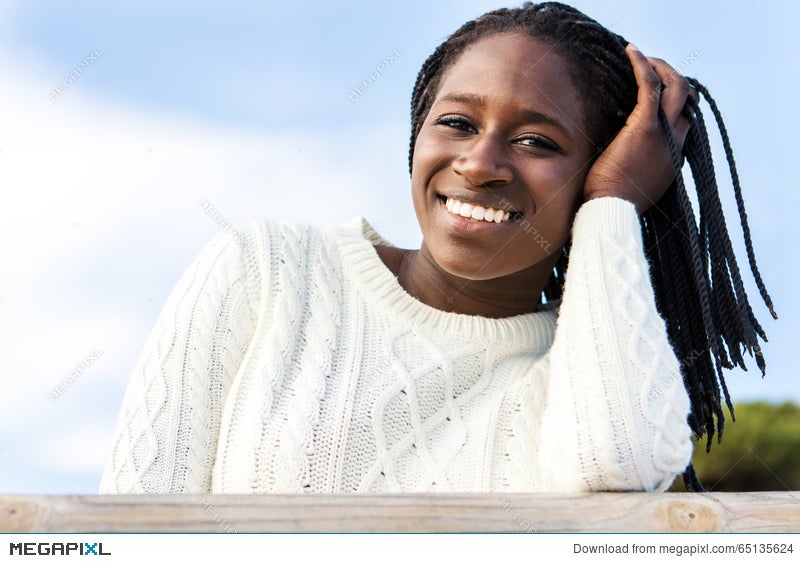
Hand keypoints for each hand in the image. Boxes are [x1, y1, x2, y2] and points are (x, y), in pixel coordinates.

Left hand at [583, 44, 696, 213]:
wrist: (611, 212)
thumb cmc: (612, 203)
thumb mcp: (634, 183)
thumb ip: (637, 165)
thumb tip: (621, 154)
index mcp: (674, 157)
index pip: (684, 121)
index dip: (674, 102)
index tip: (655, 91)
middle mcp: (676, 143)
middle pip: (688, 99)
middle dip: (673, 78)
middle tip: (652, 69)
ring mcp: (664, 134)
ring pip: (677, 87)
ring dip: (661, 68)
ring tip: (642, 58)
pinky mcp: (645, 127)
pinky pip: (650, 86)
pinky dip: (643, 66)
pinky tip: (632, 51)